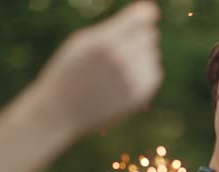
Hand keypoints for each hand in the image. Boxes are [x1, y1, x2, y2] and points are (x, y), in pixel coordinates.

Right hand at [33, 1, 161, 135]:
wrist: (63, 111)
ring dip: (140, 56)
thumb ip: (114, 27)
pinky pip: (155, 72)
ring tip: (115, 68)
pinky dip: (143, 72)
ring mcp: (134, 79)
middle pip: (150, 34)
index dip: (145, 13)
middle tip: (115, 50)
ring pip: (153, 53)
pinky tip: (124, 79)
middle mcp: (122, 60)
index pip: (142, 17)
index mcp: (105, 42)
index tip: (147, 13)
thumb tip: (150, 14)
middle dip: (136, 37)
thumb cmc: (71, 71)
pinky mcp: (142, 94)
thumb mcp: (82, 42)